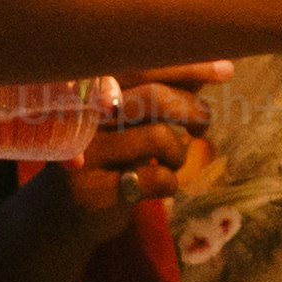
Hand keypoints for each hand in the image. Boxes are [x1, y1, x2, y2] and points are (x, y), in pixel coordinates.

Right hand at [61, 65, 226, 218]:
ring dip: (179, 153)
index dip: (186, 66)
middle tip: (201, 125)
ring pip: (158, 136)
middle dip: (191, 109)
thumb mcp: (126, 122)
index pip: (142, 65)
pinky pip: (156, 177)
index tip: (224, 69)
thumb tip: (214, 65)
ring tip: (171, 163)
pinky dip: (171, 182)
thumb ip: (162, 93)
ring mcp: (84, 153)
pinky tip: (160, 186)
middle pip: (153, 96)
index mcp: (89, 90)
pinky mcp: (92, 191)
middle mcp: (82, 115)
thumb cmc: (103, 159)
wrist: (57, 216)